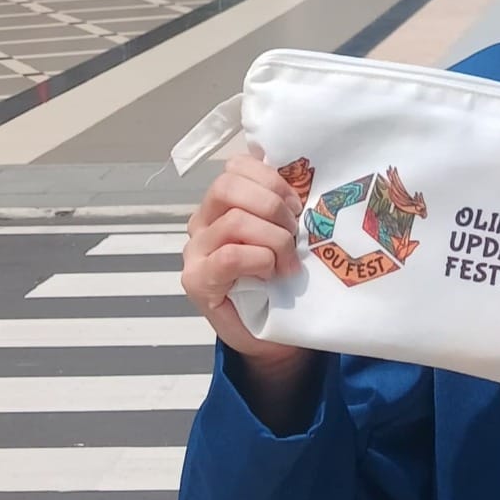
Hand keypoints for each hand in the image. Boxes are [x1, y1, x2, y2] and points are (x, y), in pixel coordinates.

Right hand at [181, 154, 311, 373]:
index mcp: (223, 203)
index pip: (236, 166)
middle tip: (294, 230)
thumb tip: (302, 177)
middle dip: (272, 204)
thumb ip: (281, 205)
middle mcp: (203, 221)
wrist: (272, 333)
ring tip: (288, 260)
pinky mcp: (197, 280)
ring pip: (234, 221)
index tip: (297, 204)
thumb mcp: (285, 232)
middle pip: (227, 185)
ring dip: (273, 238)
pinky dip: (260, 260)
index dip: (272, 179)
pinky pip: (231, 256)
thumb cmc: (280, 279)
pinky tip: (271, 274)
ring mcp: (196, 250)